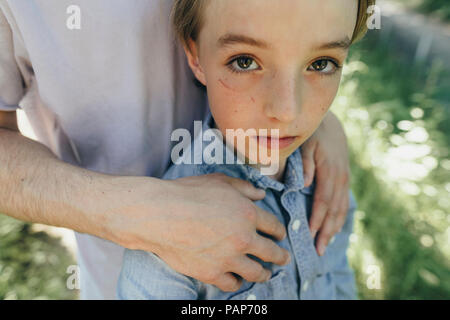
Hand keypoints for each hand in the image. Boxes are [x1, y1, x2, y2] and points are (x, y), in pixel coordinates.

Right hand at [100, 173, 290, 291]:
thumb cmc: (187, 193)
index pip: (274, 226)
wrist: (160, 214)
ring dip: (264, 274)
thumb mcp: (219, 181)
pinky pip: (231, 284)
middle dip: (281, 256)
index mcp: (248, 214)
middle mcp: (244, 238)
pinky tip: (237, 280)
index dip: (280, 231)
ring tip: (266, 274)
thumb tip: (261, 193)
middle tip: (284, 258)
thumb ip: (243, 187)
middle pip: (271, 252)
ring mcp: (228, 258)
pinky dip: (236, 282)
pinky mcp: (211, 273)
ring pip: (256, 272)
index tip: (280, 235)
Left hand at [301, 111, 350, 255]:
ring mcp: (344, 180)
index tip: (311, 235)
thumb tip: (305, 184)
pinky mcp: (344, 180)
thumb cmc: (313, 133)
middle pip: (334, 210)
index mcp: (330, 171)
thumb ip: (304, 163)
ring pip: (341, 209)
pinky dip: (339, 219)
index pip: (323, 201)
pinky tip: (333, 230)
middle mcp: (340, 178)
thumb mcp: (306, 143)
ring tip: (325, 246)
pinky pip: (343, 203)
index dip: (318, 219)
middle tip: (318, 251)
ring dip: (333, 229)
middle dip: (326, 232)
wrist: (331, 123)